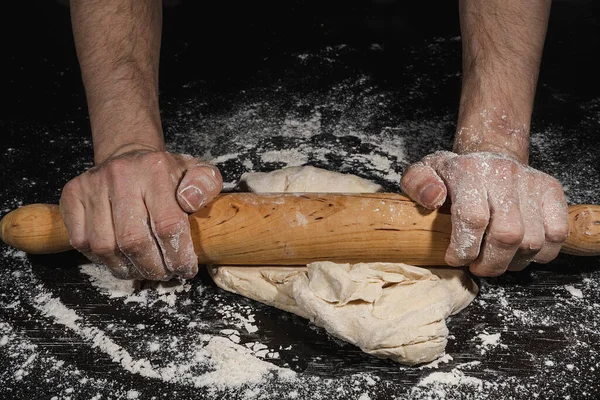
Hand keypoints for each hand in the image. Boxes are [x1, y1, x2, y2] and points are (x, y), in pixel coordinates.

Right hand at [59, 150, 221, 280]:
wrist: (130, 157)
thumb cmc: (167, 174)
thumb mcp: (198, 172)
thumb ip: (206, 185)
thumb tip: (190, 202)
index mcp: (156, 169)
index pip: (168, 224)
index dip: (177, 256)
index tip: (185, 269)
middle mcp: (121, 175)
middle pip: (134, 240)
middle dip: (153, 267)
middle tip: (164, 274)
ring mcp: (93, 185)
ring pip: (105, 246)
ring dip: (127, 268)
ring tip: (143, 270)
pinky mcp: (72, 195)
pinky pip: (82, 242)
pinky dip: (102, 258)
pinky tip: (120, 257)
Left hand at [400, 151, 568, 276]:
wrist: (488, 157)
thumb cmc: (453, 175)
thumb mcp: (423, 173)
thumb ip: (417, 183)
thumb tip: (433, 198)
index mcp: (468, 171)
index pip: (472, 218)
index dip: (464, 249)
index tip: (455, 259)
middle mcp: (503, 173)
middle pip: (507, 235)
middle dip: (489, 263)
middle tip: (477, 267)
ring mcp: (531, 182)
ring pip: (532, 241)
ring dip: (512, 262)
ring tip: (495, 260)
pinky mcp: (552, 191)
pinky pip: (556, 236)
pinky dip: (539, 254)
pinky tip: (518, 252)